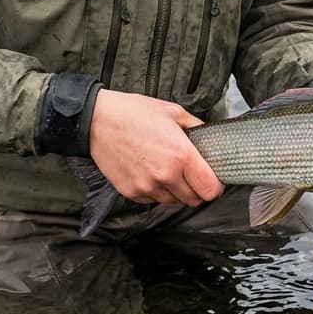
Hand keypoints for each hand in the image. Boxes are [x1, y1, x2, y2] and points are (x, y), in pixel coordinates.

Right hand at [87, 90, 223, 206]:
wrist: (97, 120)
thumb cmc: (134, 113)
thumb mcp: (173, 112)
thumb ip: (196, 127)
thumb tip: (210, 138)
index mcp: (181, 155)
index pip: (210, 189)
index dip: (215, 185)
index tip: (211, 178)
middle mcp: (165, 175)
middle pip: (194, 200)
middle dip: (196, 188)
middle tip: (190, 173)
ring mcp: (147, 186)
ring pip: (174, 202)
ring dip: (176, 191)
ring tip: (167, 170)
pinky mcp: (131, 193)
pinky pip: (153, 200)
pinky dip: (156, 191)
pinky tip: (150, 172)